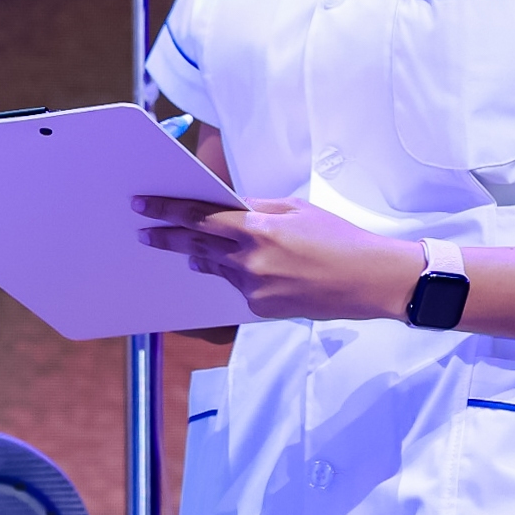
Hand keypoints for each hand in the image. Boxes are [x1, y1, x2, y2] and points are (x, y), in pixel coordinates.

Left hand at [133, 194, 421, 321]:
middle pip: (195, 245)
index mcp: (257, 229)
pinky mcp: (262, 307)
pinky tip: (254, 269)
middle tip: (144, 232)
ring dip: (206, 257)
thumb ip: (256, 209)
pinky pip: (239, 287)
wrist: (373, 280)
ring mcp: (254, 287)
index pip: (199, 218)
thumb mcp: (296, 209)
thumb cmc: (339, 238)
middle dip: (167, 237)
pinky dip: (239, 275)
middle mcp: (250, 260)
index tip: (142, 206)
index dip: (166, 211)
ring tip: (196, 250)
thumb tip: (226, 207)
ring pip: (217, 268)